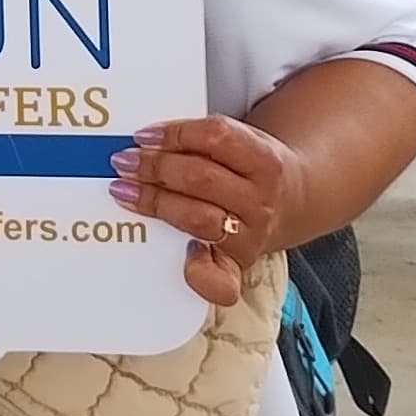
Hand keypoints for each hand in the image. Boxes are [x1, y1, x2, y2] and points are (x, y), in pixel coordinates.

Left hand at [111, 114, 301, 309]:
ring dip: (154, 202)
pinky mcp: (239, 265)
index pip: (216, 138)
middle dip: (154, 167)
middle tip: (124, 161)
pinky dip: (197, 272)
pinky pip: (219, 280)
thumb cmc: (250, 169)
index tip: (143, 136)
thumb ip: (202, 140)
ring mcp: (250, 235)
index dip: (175, 134)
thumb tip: (145, 141)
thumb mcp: (241, 142)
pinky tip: (178, 257)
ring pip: (197, 218)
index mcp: (264, 160)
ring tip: (124, 191)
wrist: (292, 201)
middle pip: (200, 178)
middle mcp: (260, 200)